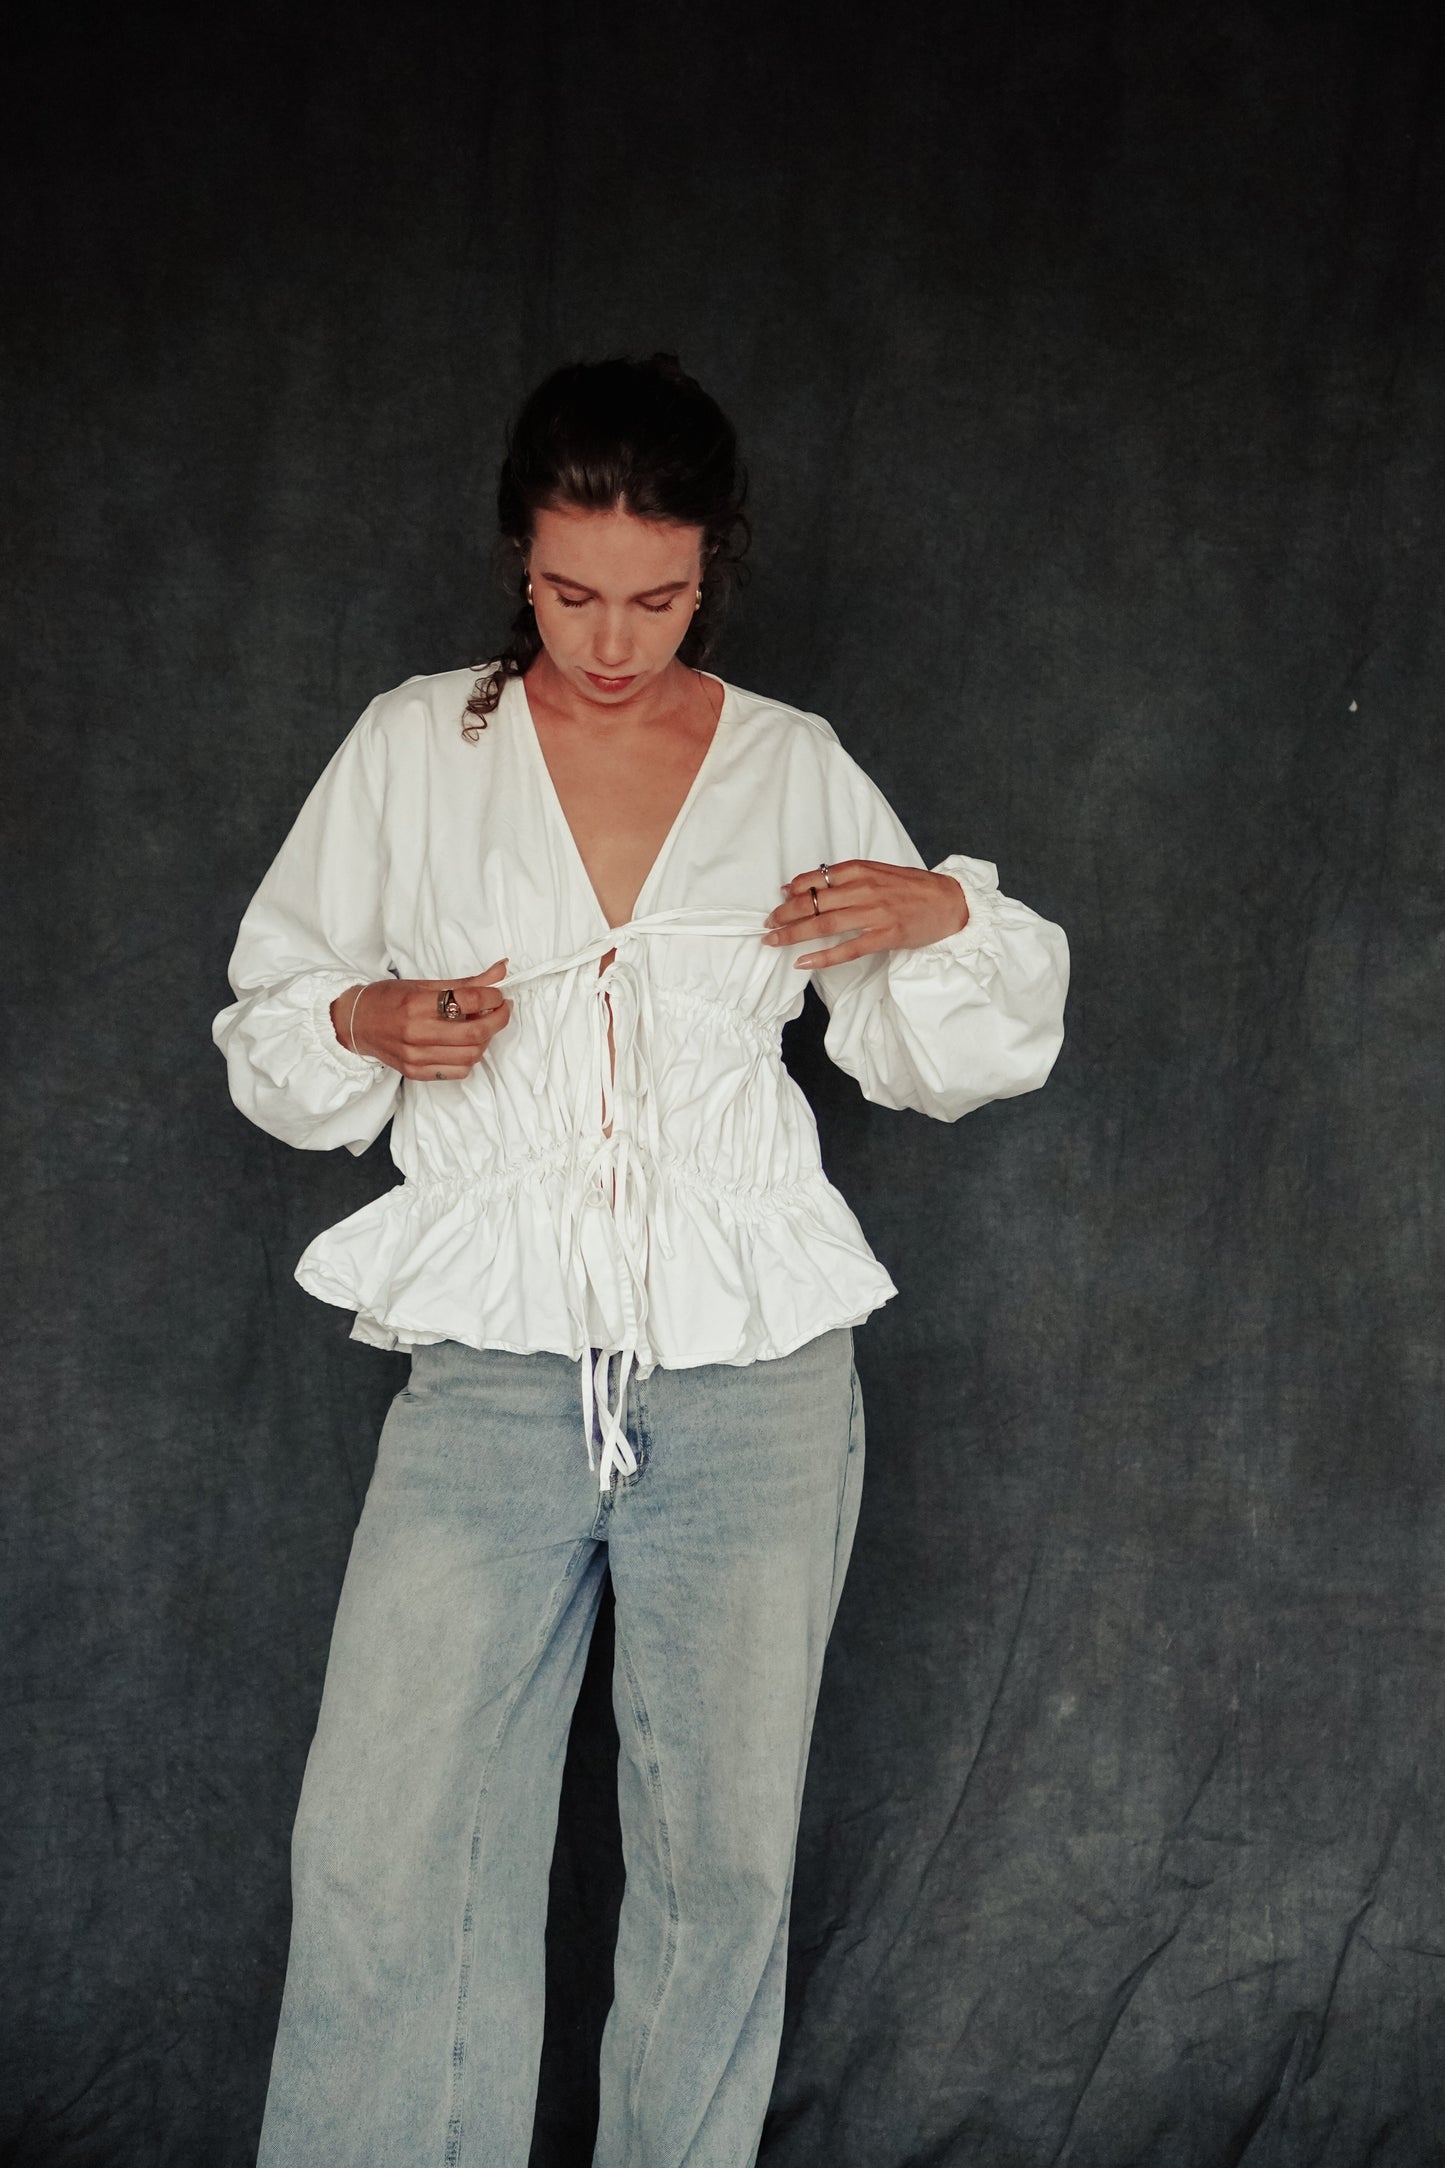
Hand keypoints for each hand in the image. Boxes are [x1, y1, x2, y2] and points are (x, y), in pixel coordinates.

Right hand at [330, 961, 511, 1079]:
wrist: (356, 1023)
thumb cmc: (389, 999)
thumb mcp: (425, 984)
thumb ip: (467, 983)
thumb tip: (501, 971)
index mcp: (417, 1004)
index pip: (469, 1001)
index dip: (492, 997)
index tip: (498, 994)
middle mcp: (416, 1033)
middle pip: (475, 1033)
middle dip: (498, 1020)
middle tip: (501, 1009)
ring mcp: (415, 1057)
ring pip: (471, 1055)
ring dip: (485, 1040)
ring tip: (480, 1026)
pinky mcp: (416, 1072)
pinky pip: (458, 1071)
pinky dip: (469, 1058)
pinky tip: (463, 1044)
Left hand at [763, 861, 967, 968]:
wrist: (950, 902)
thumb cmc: (913, 887)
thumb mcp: (879, 872)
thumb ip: (848, 876)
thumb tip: (809, 883)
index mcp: (862, 870)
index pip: (818, 878)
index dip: (794, 888)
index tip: (780, 897)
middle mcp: (865, 889)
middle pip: (814, 902)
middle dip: (785, 913)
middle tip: (767, 924)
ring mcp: (875, 914)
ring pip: (824, 924)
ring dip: (794, 933)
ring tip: (774, 940)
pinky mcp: (885, 936)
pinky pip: (847, 949)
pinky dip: (822, 956)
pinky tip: (803, 962)